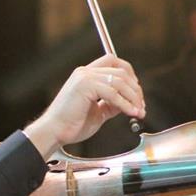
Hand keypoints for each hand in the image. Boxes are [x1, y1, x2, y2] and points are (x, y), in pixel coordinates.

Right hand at [24, 54, 144, 158]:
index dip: (130, 76)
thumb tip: (128, 103)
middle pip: (121, 70)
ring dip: (133, 97)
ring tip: (138, 112)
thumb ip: (111, 104)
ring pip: (120, 80)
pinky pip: (112, 92)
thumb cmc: (71, 125)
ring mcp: (84, 77)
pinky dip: (125, 104)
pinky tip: (130, 113)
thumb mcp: (98, 112)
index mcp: (87, 75)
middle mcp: (85, 72)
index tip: (137, 95)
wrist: (54, 132)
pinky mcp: (85, 86)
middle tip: (141, 106)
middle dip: (136, 89)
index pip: (114, 63)